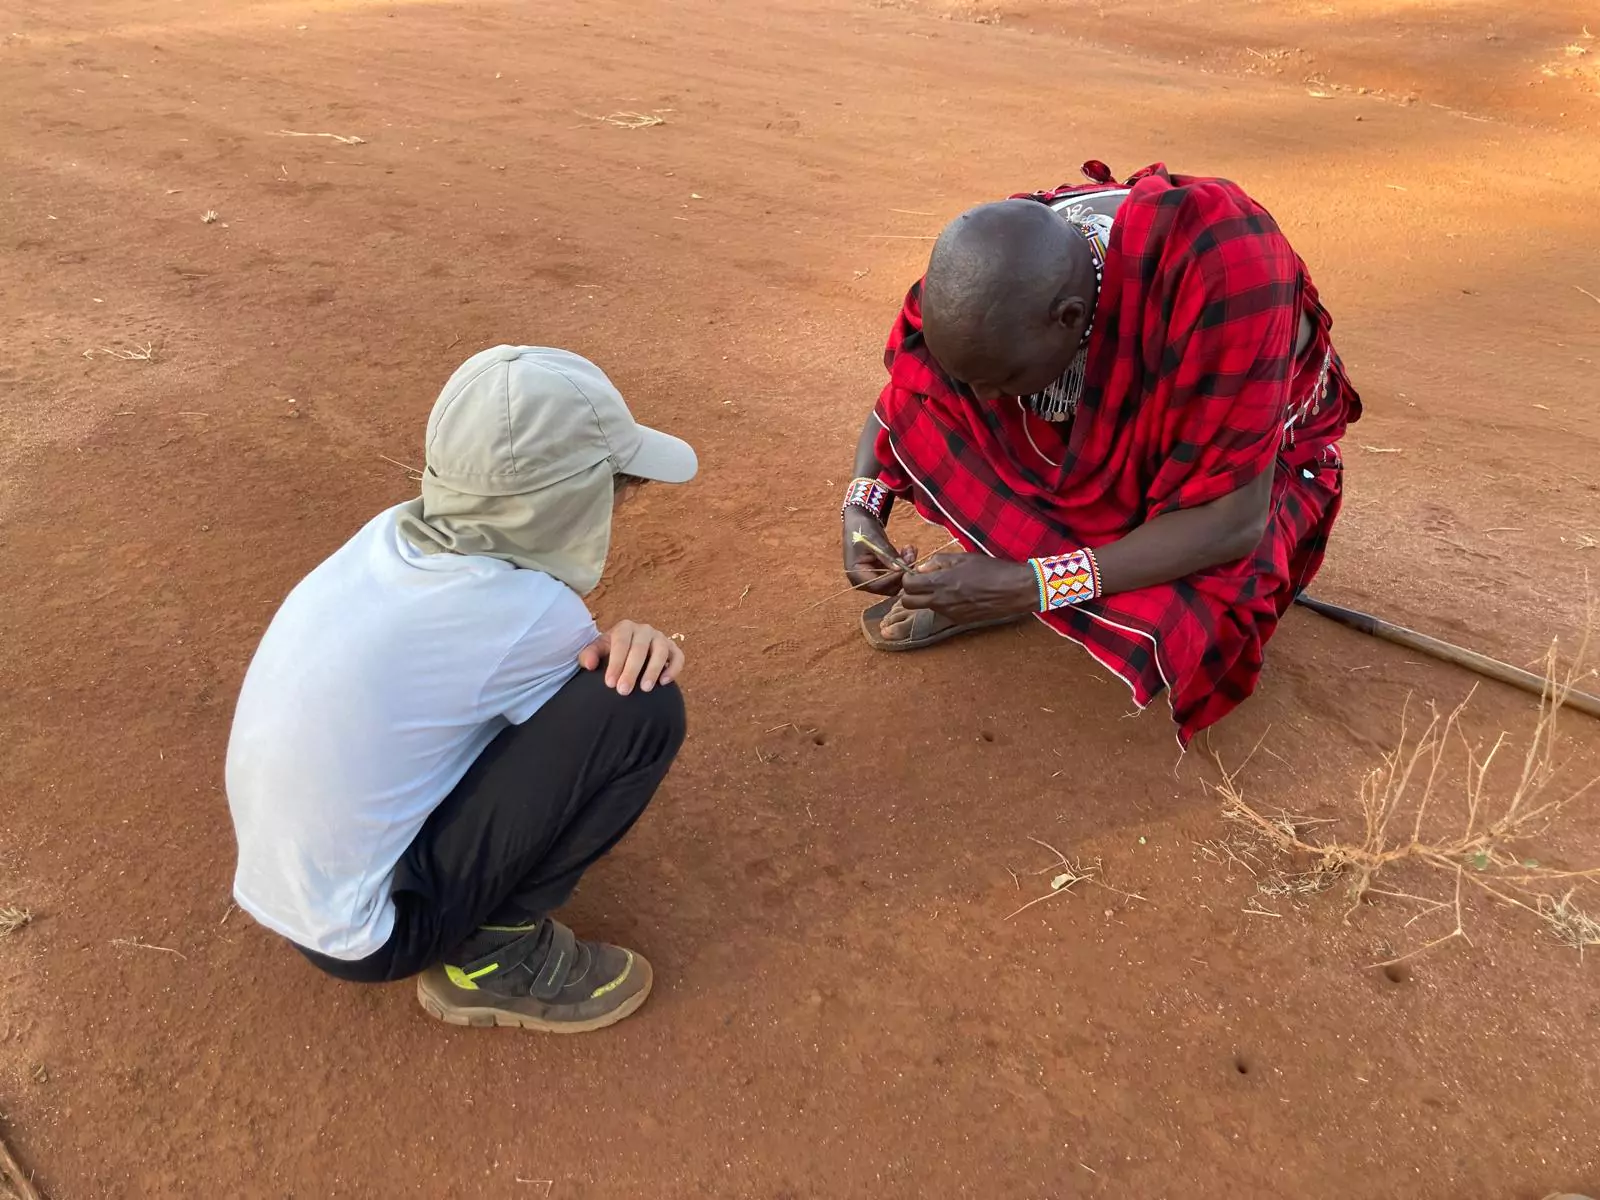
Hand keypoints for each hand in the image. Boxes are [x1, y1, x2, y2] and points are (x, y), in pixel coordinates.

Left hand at [578, 620, 683, 694]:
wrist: (628, 653)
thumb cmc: (610, 653)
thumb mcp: (597, 651)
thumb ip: (588, 656)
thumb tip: (590, 665)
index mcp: (624, 628)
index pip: (620, 643)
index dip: (615, 663)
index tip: (609, 684)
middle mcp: (644, 630)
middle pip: (639, 648)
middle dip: (631, 671)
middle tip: (623, 691)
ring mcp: (660, 638)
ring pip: (660, 651)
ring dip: (653, 670)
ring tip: (645, 689)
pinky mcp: (673, 648)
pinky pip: (678, 657)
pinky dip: (674, 668)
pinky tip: (664, 683)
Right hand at [842, 508, 915, 596]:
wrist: (858, 521)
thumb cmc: (861, 528)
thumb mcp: (874, 539)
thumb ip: (886, 554)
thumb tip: (900, 568)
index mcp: (856, 575)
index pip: (878, 584)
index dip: (894, 577)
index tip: (908, 565)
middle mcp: (864, 581)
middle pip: (888, 587)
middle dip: (902, 572)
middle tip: (912, 554)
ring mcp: (873, 578)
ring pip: (895, 581)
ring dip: (905, 567)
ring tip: (910, 549)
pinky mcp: (880, 573)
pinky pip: (895, 574)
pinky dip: (903, 564)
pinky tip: (908, 550)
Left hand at [898, 553, 1037, 624]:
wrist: (1014, 590)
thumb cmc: (990, 570)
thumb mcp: (962, 558)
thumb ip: (937, 562)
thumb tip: (921, 569)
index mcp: (939, 583)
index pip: (907, 586)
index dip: (907, 578)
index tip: (916, 573)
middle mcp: (940, 601)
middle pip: (908, 603)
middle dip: (910, 593)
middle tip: (922, 583)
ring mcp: (949, 613)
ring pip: (926, 608)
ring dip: (928, 598)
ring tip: (947, 587)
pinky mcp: (959, 620)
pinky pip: (943, 612)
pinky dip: (944, 604)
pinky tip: (960, 595)